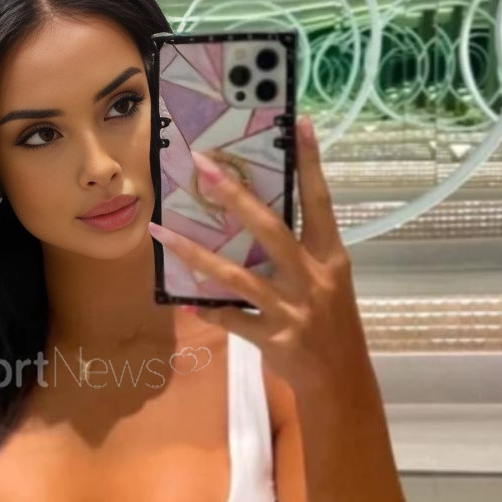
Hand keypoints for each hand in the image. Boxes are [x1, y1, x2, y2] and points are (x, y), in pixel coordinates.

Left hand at [148, 116, 371, 398]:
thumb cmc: (331, 322)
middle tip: (204, 166)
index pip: (320, 201)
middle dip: (236, 197)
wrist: (340, 379)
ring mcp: (292, 310)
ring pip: (236, 278)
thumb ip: (299, 251)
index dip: (310, 163)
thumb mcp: (327, 280)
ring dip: (194, 254)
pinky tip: (182, 303)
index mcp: (330, 257)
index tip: (299, 122)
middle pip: (270, 231)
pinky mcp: (274, 339)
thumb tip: (255, 214)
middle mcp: (312, 278)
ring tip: (161, 234)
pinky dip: (207, 312)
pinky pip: (231, 321)